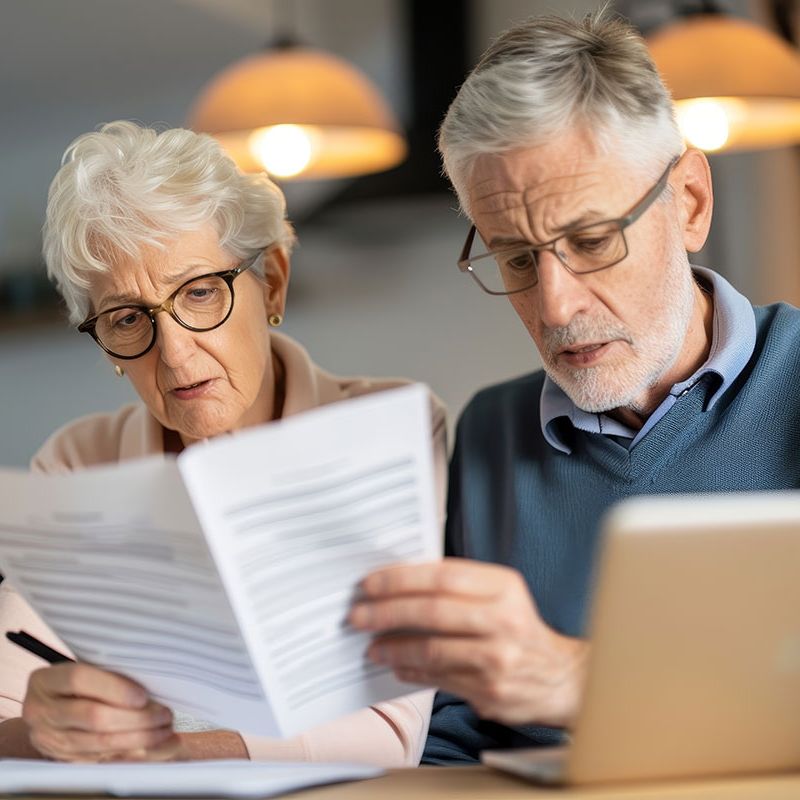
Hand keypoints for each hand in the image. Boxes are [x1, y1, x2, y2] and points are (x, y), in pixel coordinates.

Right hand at [23, 663, 180, 761]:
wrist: (50, 706)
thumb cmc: (79, 681)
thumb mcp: (88, 667)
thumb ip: (114, 672)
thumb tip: (154, 677)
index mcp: (45, 681)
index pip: (78, 680)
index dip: (114, 688)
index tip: (143, 695)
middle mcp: (41, 711)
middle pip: (93, 717)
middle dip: (136, 718)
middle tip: (164, 714)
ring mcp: (48, 739)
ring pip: (98, 742)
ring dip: (138, 738)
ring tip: (163, 729)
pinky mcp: (61, 759)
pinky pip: (99, 759)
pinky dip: (128, 752)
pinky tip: (150, 745)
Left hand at [349, 558, 588, 727]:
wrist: (561, 678)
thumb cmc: (519, 628)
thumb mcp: (500, 594)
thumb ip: (457, 586)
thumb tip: (397, 583)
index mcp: (504, 587)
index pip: (442, 577)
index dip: (400, 579)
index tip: (370, 583)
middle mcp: (504, 620)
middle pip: (432, 612)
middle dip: (387, 612)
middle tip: (358, 615)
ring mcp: (497, 659)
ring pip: (431, 649)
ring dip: (393, 647)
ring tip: (371, 646)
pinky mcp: (490, 692)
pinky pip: (437, 678)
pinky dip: (410, 670)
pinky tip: (396, 665)